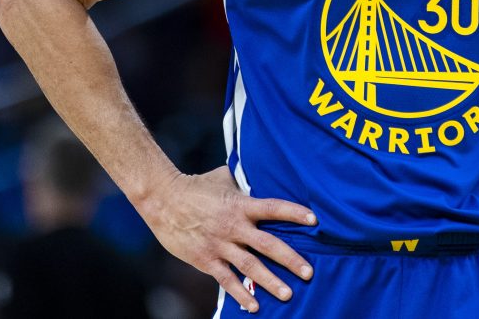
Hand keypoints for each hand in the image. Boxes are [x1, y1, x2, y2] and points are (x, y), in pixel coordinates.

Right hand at [138, 165, 316, 312]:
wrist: (163, 200)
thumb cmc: (195, 186)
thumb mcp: (223, 178)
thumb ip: (243, 182)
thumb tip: (258, 174)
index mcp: (240, 205)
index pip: (273, 208)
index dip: (294, 213)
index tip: (314, 220)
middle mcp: (234, 227)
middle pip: (268, 245)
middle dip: (290, 259)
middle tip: (309, 272)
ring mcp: (220, 245)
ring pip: (250, 266)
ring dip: (270, 282)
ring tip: (287, 294)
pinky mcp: (206, 260)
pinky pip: (226, 280)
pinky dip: (240, 294)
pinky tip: (253, 306)